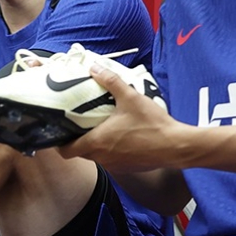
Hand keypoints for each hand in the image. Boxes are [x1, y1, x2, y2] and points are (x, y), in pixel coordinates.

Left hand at [59, 62, 183, 172]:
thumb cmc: (151, 124)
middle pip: (80, 153)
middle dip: (78, 140)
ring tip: (101, 128)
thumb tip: (94, 67)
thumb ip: (110, 81)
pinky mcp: (126, 168)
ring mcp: (113, 165)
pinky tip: (120, 138)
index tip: (61, 132)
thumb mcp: (130, 98)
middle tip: (81, 124)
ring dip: (95, 145)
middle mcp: (101, 157)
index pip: (66, 151)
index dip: (60, 143)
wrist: (175, 146)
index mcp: (96, 142)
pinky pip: (111, 160)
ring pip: (96, 157)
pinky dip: (111, 151)